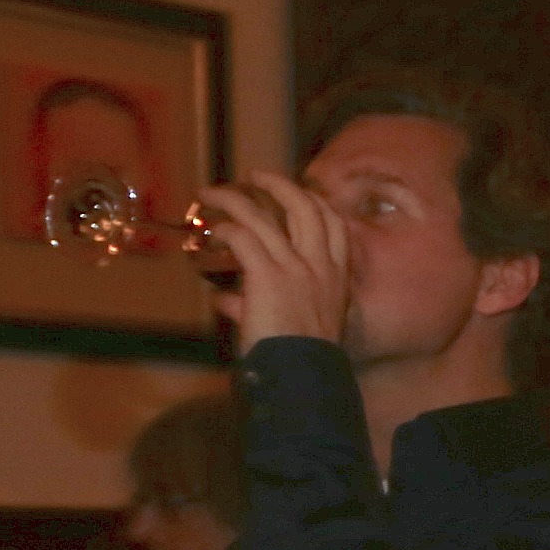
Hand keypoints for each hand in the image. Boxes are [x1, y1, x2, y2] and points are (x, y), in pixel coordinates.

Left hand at [195, 172, 353, 353]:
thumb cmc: (302, 356)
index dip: (313, 202)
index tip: (295, 193)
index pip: (334, 225)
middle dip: (279, 185)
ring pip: (266, 215)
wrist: (303, 373)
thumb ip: (257, 305)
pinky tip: (213, 232)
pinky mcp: (268, 275)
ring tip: (212, 193)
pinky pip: (243, 237)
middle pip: (305, 207)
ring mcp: (295, 267)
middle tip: (255, 175)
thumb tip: (225, 300)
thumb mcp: (295, 325)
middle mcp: (319, 265)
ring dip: (235, 198)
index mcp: (336, 277)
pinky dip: (225, 230)